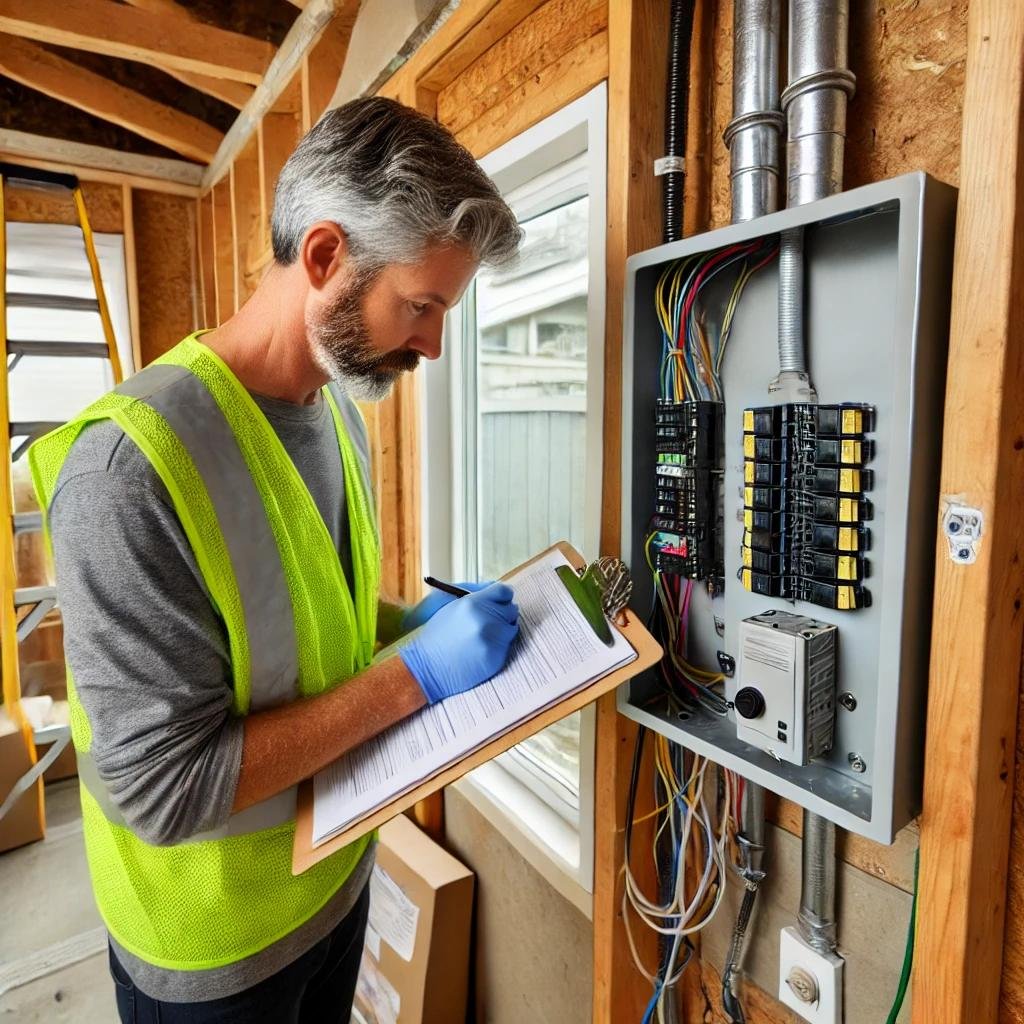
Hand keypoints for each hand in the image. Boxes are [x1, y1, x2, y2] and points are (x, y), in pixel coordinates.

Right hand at [399, 583, 518, 703]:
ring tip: (483, 638)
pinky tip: (482, 650)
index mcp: (472, 603)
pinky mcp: (496, 656)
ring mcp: (492, 638)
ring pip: (512, 628)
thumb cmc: (438, 636)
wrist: (428, 667)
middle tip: (491, 621)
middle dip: (503, 614)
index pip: (503, 591)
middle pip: (511, 609)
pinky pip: (507, 646)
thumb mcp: (451, 607)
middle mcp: (485, 618)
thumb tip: (499, 590)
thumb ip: (476, 597)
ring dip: (502, 632)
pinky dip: (499, 647)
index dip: (503, 596)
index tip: (502, 601)